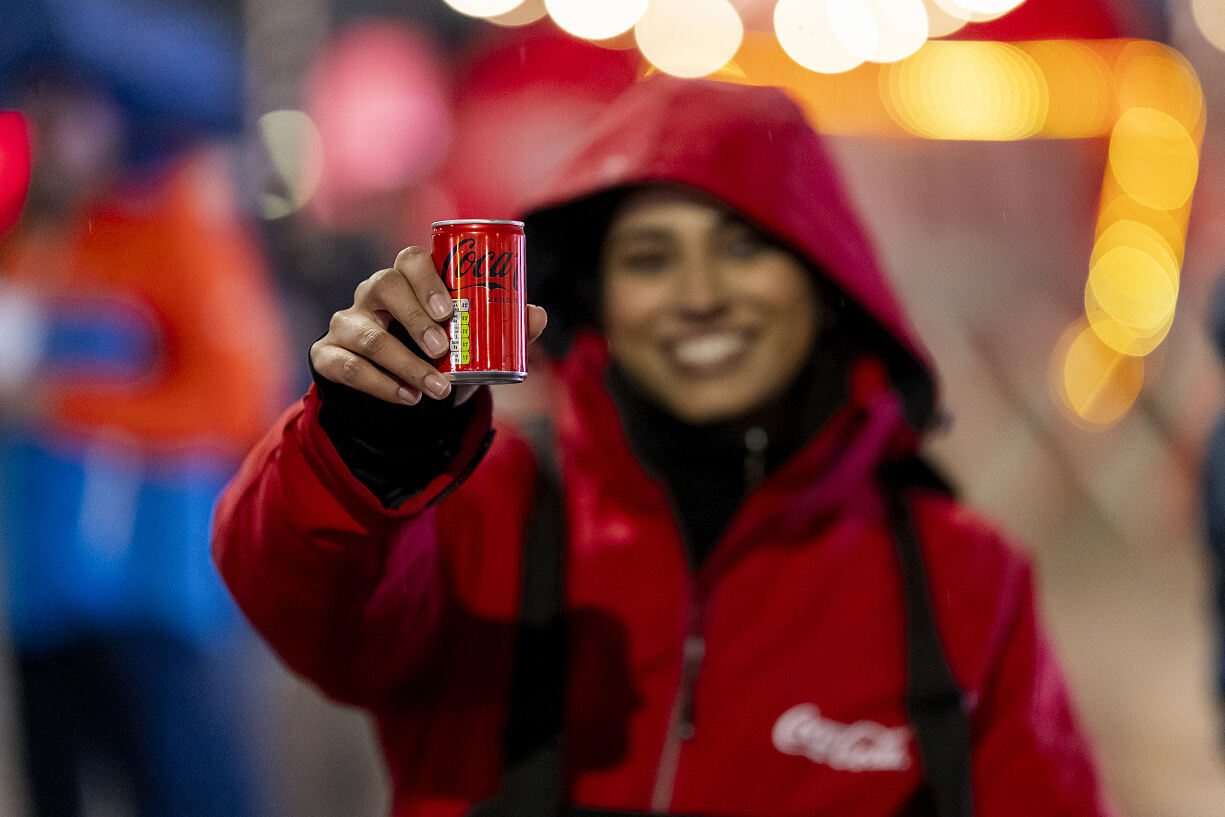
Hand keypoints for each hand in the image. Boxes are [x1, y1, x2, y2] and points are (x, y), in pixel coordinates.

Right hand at [310, 246, 546, 405]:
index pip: (410, 260)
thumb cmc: (438, 354)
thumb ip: (504, 329)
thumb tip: (537, 315)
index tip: (450, 310)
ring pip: (367, 334)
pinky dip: (380, 385)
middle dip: (415, 318)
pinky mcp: (328, 356)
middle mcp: (371, 293)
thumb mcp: (472, 343)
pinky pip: (348, 367)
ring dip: (404, 363)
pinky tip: (409, 397)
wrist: (400, 391)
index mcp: (407, 279)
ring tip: (436, 388)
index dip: (427, 279)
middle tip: (444, 348)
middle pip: (383, 285)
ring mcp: (346, 323)